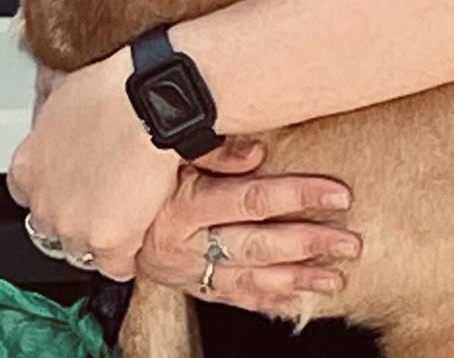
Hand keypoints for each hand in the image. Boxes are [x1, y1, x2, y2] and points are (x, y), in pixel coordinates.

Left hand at [7, 54, 175, 278]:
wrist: (153, 97)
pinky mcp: (109, 242)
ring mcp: (74, 227)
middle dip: (81, 215)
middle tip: (113, 195)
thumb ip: (54, 113)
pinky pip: (117, 266)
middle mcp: (44, 204)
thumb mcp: (67, 92)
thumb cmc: (119, 84)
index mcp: (29, 169)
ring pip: (83, 249)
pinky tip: (146, 229)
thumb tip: (50, 90)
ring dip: (105, 235)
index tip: (83, 181)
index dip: (62, 188)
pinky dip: (130, 253)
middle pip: (55, 227)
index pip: (34, 196)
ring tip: (133, 211)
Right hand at [136, 141, 357, 314]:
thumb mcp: (169, 155)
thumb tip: (257, 151)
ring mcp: (188, 271)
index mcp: (186, 205)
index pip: (251, 200)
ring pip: (249, 279)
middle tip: (350, 244)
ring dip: (296, 281)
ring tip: (335, 280)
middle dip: (308, 246)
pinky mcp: (190, 287)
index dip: (298, 195)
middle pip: (258, 246)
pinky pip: (231, 298)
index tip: (340, 195)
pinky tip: (295, 305)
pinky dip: (265, 303)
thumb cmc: (143, 178)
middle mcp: (188, 244)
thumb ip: (212, 150)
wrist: (102, 221)